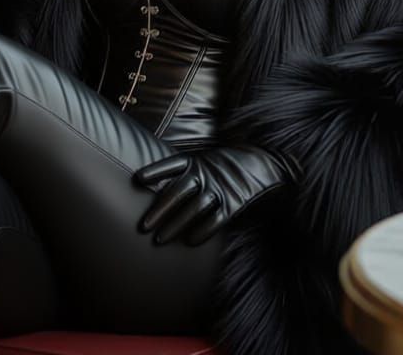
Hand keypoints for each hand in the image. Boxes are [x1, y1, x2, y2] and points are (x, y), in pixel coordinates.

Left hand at [134, 146, 295, 245]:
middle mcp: (206, 173)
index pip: (173, 164)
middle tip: (143, 226)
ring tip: (159, 239)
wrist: (265, 164)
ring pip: (195, 207)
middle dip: (160, 209)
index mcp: (196, 161)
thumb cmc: (224, 167)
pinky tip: (189, 241)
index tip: (137, 179)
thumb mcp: (203, 162)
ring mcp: (221, 187)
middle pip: (178, 191)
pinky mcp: (235, 202)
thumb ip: (183, 172)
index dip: (155, 171)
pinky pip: (217, 218)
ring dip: (176, 224)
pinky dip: (203, 230)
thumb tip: (152, 182)